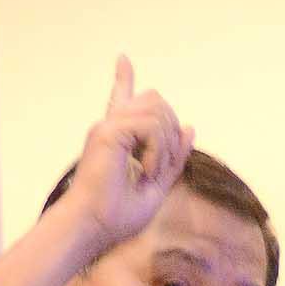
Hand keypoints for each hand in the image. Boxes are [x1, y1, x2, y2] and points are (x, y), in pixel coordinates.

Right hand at [57, 56, 196, 255]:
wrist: (94, 226)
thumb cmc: (117, 216)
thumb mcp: (158, 185)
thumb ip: (173, 157)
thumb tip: (190, 127)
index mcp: (117, 139)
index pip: (122, 100)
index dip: (123, 78)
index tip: (122, 59)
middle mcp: (109, 128)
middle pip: (155, 100)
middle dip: (171, 129)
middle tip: (160, 166)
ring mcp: (107, 127)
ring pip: (158, 110)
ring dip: (167, 143)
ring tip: (152, 171)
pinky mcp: (108, 132)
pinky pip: (152, 126)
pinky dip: (158, 150)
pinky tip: (146, 170)